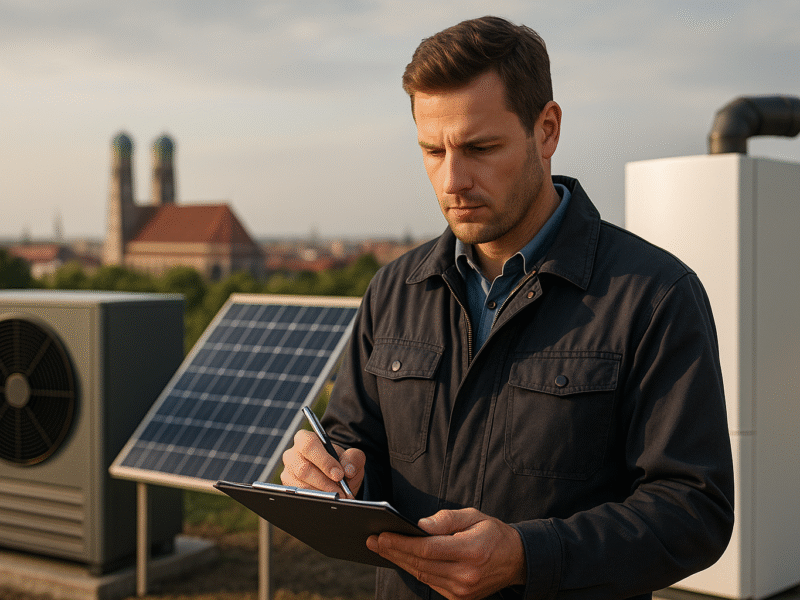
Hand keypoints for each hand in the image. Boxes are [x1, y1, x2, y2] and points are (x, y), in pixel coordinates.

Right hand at [281, 429, 365, 496]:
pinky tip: (329, 502)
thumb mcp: (351, 457)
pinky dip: (317, 501)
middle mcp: (292, 455)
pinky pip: (300, 498)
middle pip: (303, 469)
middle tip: (341, 492)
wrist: (336, 477)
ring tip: (339, 498)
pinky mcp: (289, 489)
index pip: (309, 446)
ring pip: (302, 487)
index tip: (339, 475)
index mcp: (304, 439)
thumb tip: (348, 470)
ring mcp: (288, 473)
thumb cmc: (340, 463)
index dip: (324, 461)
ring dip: (323, 494)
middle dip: (325, 483)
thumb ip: (353, 458)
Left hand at [367, 508, 525, 599]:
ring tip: (382, 548)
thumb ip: (446, 519)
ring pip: (423, 575)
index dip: (402, 543)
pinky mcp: (459, 598)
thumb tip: (419, 525)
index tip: (382, 534)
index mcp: (471, 552)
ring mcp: (462, 591)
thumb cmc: (492, 533)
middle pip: (421, 564)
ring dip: (400, 562)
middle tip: (373, 540)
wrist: (516, 560)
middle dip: (394, 552)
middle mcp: (466, 575)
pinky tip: (401, 559)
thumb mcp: (473, 516)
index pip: (428, 549)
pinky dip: (414, 570)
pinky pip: (430, 583)